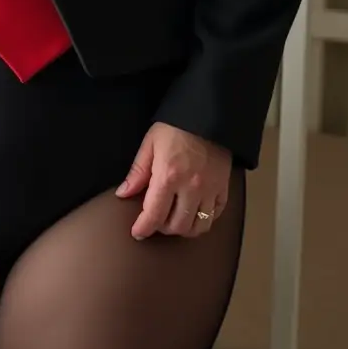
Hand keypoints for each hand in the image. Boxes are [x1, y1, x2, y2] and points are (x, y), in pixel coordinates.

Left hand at [116, 121, 231, 238]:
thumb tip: (124, 193)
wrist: (207, 116)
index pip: (154, 214)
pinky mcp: (223, 188)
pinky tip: (194, 211)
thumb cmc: (176, 127)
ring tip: (174, 219)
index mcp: (169, 176)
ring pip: (198, 226)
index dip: (143, 228)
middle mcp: (191, 187)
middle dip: (162, 228)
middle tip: (155, 219)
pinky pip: (215, 215)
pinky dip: (204, 220)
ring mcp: (210, 190)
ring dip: (184, 228)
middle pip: (177, 226)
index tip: (138, 232)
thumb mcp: (150, 144)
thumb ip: (138, 172)